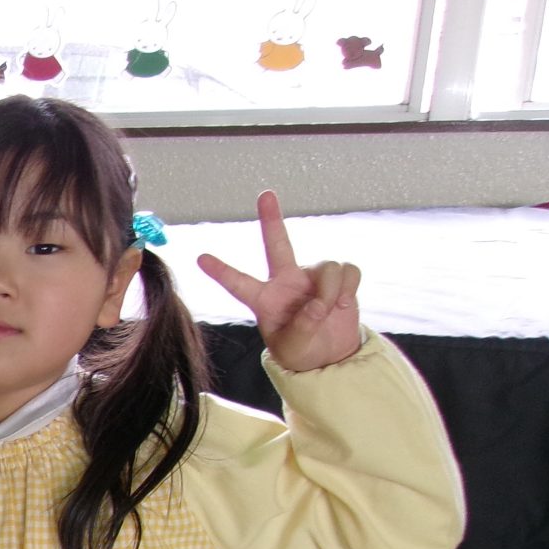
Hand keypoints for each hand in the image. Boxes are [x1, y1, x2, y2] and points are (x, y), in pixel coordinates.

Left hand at [198, 191, 362, 372]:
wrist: (330, 353)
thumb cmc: (302, 350)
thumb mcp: (293, 348)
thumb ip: (302, 328)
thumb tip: (318, 306)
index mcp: (264, 299)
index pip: (239, 284)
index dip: (221, 272)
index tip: (200, 258)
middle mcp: (286, 281)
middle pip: (277, 244)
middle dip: (272, 219)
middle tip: (265, 194)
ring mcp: (311, 275)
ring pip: (326, 267)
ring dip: (331, 292)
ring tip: (329, 312)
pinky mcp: (337, 276)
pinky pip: (347, 271)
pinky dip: (348, 289)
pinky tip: (343, 304)